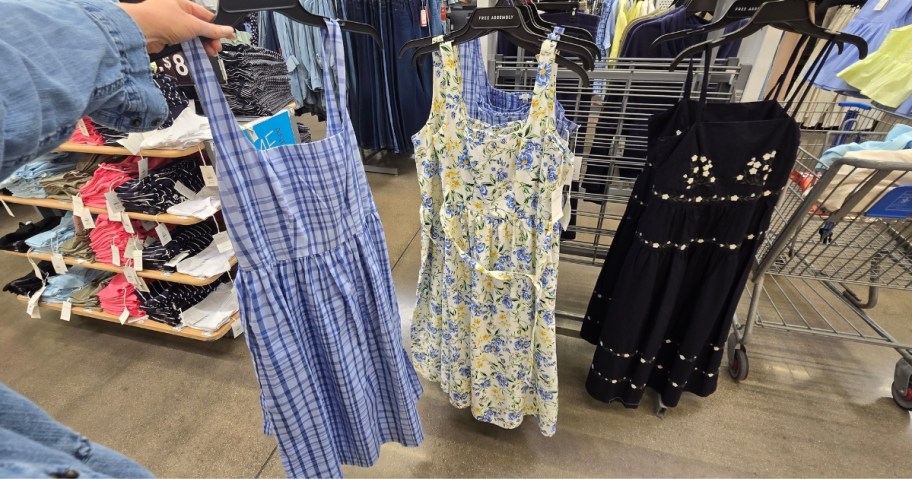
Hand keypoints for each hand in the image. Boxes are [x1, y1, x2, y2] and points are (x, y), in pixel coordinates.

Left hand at [118, 0, 235, 55]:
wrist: (138, 32)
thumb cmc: (159, 19)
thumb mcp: (193, 24)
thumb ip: (212, 30)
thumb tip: (226, 30)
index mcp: (182, 3)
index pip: (205, 16)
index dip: (217, 27)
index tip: (226, 36)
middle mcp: (175, 13)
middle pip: (198, 28)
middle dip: (209, 39)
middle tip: (216, 48)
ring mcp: (169, 26)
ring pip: (190, 37)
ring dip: (200, 46)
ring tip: (208, 53)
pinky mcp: (164, 39)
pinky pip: (181, 44)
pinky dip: (189, 50)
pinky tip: (195, 54)